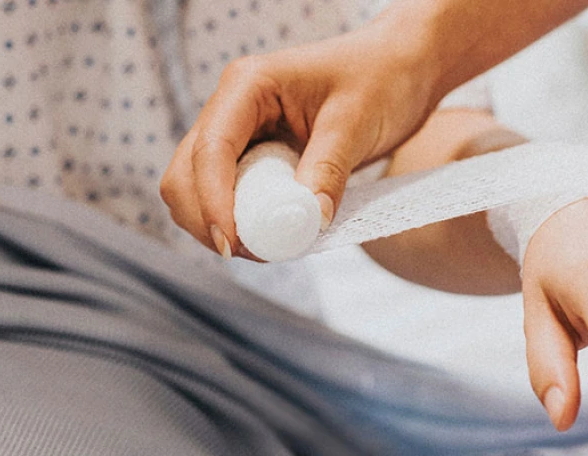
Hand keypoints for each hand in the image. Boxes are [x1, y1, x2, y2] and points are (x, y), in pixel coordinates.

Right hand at [160, 24, 441, 257]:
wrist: (402, 69)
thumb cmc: (382, 79)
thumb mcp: (357, 122)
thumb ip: (329, 168)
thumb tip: (308, 220)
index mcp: (249, 85)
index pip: (211, 149)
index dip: (213, 202)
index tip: (232, 244)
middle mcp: (232, 107)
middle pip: (186, 173)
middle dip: (208, 219)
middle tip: (251, 254)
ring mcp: (240, 132)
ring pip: (196, 188)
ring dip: (218, 224)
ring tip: (266, 249)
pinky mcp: (254, 155)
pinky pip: (228, 194)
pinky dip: (240, 220)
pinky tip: (273, 235)